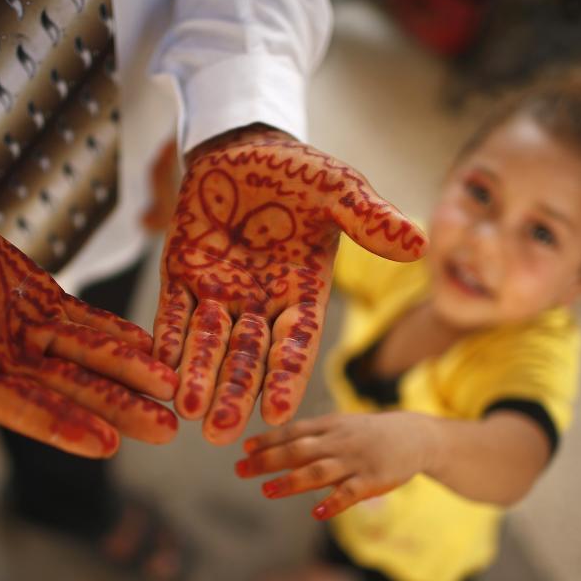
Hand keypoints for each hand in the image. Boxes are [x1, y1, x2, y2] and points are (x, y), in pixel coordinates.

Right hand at [0, 186, 179, 457]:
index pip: (14, 404)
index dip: (58, 423)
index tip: (105, 444)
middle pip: (64, 389)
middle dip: (115, 407)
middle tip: (166, 430)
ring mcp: (18, 331)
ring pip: (82, 356)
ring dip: (127, 372)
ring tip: (172, 388)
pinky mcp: (32, 299)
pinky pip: (78, 319)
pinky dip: (111, 331)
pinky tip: (148, 344)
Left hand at [152, 125, 425, 443]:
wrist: (243, 146)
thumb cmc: (298, 170)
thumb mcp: (338, 190)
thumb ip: (370, 219)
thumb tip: (418, 241)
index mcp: (302, 292)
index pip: (295, 344)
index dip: (286, 377)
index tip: (279, 413)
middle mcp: (260, 302)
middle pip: (248, 357)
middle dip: (236, 394)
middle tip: (223, 434)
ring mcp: (220, 292)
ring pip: (209, 344)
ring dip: (200, 378)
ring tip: (191, 414)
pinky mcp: (183, 276)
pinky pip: (173, 314)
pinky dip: (169, 342)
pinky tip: (162, 373)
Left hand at [235, 412, 434, 519]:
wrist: (415, 435)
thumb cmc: (369, 433)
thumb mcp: (340, 425)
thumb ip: (311, 436)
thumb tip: (273, 447)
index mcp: (329, 426)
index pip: (293, 431)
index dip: (268, 440)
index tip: (244, 449)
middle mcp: (338, 441)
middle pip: (298, 450)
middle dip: (267, 460)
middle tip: (240, 470)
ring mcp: (355, 461)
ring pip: (318, 471)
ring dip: (290, 481)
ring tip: (266, 490)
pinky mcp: (372, 480)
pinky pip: (350, 493)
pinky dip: (332, 503)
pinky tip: (315, 513)